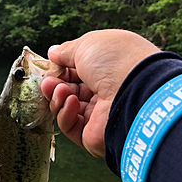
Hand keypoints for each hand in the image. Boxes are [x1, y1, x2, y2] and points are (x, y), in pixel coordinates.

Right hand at [41, 29, 159, 156]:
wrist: (132, 91)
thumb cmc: (115, 61)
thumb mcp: (87, 45)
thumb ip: (66, 51)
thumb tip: (53, 52)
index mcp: (108, 69)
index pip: (78, 71)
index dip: (61, 69)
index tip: (50, 66)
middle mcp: (105, 92)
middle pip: (70, 90)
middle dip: (55, 85)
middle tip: (48, 82)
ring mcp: (98, 115)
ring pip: (66, 108)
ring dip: (58, 97)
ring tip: (60, 90)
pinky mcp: (91, 135)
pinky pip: (70, 126)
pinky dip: (65, 113)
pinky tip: (71, 102)